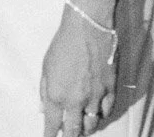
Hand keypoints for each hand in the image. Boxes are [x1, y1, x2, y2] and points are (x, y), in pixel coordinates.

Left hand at [41, 5, 115, 136]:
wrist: (87, 27)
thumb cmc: (63, 43)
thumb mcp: (46, 66)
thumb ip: (44, 90)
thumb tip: (43, 108)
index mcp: (57, 95)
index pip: (53, 125)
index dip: (50, 136)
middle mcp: (76, 100)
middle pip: (74, 130)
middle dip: (70, 136)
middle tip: (68, 136)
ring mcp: (95, 96)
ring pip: (92, 124)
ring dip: (87, 128)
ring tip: (83, 128)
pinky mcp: (110, 89)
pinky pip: (108, 110)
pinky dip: (102, 115)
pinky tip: (98, 113)